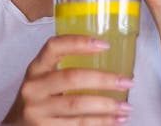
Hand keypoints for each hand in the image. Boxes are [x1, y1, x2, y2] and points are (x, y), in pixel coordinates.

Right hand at [3, 35, 133, 124]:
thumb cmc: (37, 99)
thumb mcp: (42, 80)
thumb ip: (64, 69)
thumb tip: (108, 59)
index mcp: (35, 69)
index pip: (54, 47)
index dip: (78, 42)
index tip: (104, 44)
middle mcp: (34, 88)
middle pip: (72, 78)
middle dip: (103, 79)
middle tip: (126, 81)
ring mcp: (38, 111)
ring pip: (77, 105)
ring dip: (106, 106)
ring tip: (126, 106)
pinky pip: (78, 125)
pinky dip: (101, 123)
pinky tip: (115, 120)